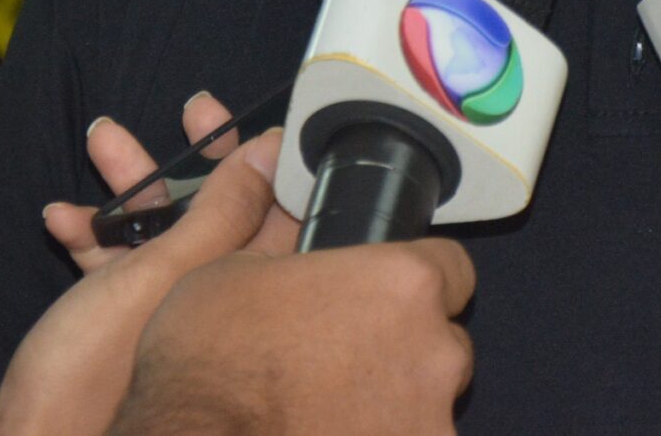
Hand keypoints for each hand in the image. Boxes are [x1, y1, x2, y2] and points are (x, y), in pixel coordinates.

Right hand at [0, 129, 293, 435]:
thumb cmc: (91, 371)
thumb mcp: (164, 273)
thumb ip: (223, 213)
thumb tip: (272, 154)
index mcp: (247, 292)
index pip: (281, 208)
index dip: (266, 152)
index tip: (245, 114)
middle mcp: (218, 303)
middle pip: (223, 210)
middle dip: (197, 156)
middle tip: (188, 109)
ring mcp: (169, 315)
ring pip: (167, 231)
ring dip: (133, 185)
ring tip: (100, 140)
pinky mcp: (122, 329)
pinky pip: (121, 266)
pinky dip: (94, 236)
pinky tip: (60, 218)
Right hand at [106, 238, 475, 435]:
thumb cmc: (210, 372)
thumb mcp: (231, 274)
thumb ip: (293, 256)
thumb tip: (293, 244)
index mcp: (401, 284)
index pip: (451, 268)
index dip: (412, 285)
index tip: (383, 302)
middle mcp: (436, 353)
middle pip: (443, 343)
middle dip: (403, 351)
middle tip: (343, 365)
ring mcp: (431, 423)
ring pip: (429, 405)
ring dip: (394, 407)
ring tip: (332, 412)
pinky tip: (332, 434)